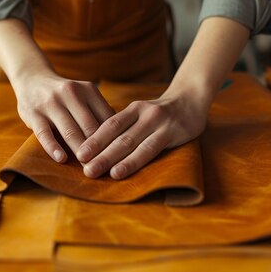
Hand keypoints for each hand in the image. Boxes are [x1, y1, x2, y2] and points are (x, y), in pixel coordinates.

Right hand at [13, 72, 114, 162]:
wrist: (32, 79)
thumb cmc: (66, 95)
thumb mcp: (84, 95)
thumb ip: (100, 112)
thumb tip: (122, 137)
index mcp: (88, 90)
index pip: (106, 118)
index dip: (114, 140)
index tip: (121, 158)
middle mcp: (71, 93)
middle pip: (89, 126)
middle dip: (99, 150)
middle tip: (106, 168)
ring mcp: (51, 103)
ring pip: (69, 131)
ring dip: (80, 151)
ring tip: (88, 168)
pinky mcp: (34, 113)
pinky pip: (45, 133)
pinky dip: (53, 147)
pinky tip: (61, 159)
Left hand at [76, 89, 207, 179]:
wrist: (193, 99)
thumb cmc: (163, 114)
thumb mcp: (143, 114)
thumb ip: (128, 127)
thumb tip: (101, 148)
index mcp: (133, 109)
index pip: (109, 125)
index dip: (93, 140)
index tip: (77, 154)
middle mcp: (143, 113)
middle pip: (115, 136)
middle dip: (96, 152)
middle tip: (80, 167)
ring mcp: (157, 122)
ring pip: (128, 143)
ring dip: (108, 159)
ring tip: (92, 171)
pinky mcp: (171, 132)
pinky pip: (148, 149)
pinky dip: (131, 161)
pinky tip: (119, 171)